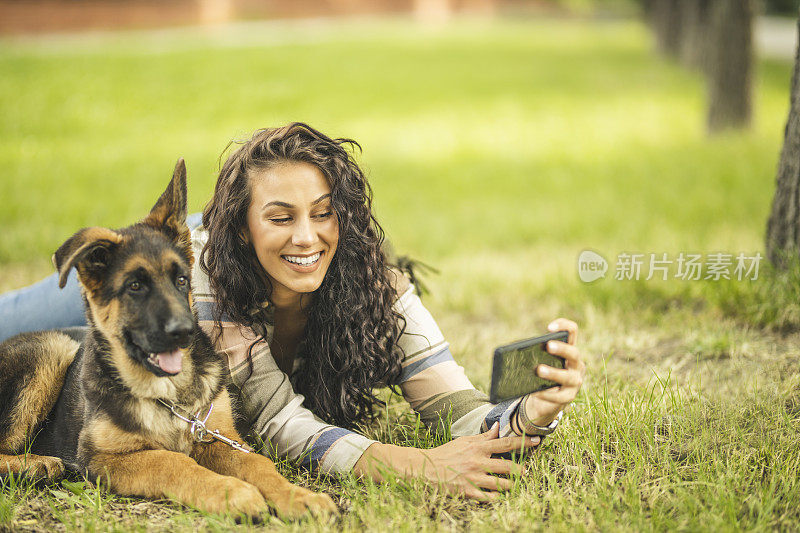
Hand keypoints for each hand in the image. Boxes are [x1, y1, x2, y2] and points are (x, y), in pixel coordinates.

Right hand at [353, 423, 539, 500]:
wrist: (424, 468)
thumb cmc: (447, 454)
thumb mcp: (465, 441)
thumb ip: (484, 436)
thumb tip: (499, 427)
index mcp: (478, 448)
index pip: (506, 444)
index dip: (524, 442)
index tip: (537, 440)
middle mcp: (477, 462)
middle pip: (508, 466)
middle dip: (521, 469)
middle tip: (528, 471)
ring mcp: (473, 478)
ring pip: (501, 484)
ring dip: (512, 485)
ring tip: (516, 484)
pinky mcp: (467, 492)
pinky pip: (488, 497)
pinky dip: (497, 497)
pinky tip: (501, 495)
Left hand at [522, 318, 585, 428]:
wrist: (543, 400)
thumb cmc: (539, 375)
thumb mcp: (536, 361)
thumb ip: (531, 354)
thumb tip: (515, 353)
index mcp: (568, 350)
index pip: (572, 332)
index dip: (564, 326)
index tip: (549, 327)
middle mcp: (576, 364)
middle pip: (574, 353)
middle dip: (562, 349)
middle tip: (549, 345)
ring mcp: (576, 381)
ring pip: (568, 376)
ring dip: (553, 373)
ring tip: (539, 370)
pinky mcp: (569, 397)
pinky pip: (560, 396)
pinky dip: (547, 394)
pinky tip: (537, 392)